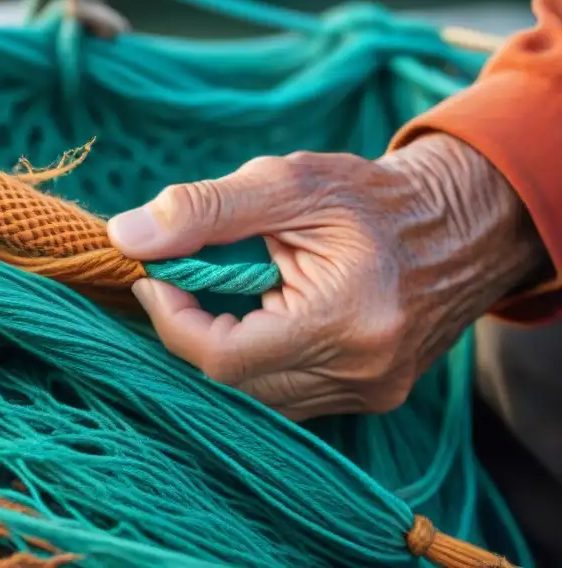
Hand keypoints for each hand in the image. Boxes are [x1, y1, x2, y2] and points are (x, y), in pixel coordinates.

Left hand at [107, 134, 548, 420]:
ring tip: (214, 295)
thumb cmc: (369, 197)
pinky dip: (252, 362)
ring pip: (255, 401)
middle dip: (188, 335)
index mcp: (347, 319)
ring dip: (217, 351)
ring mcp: (370, 393)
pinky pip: (285, 398)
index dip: (171, 320)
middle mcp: (363, 373)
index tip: (151, 277)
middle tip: (175, 282)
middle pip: (233, 389)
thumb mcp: (287, 183)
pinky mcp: (370, 396)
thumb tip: (126, 237)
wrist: (459, 224)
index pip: (224, 358)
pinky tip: (250, 317)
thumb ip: (203, 210)